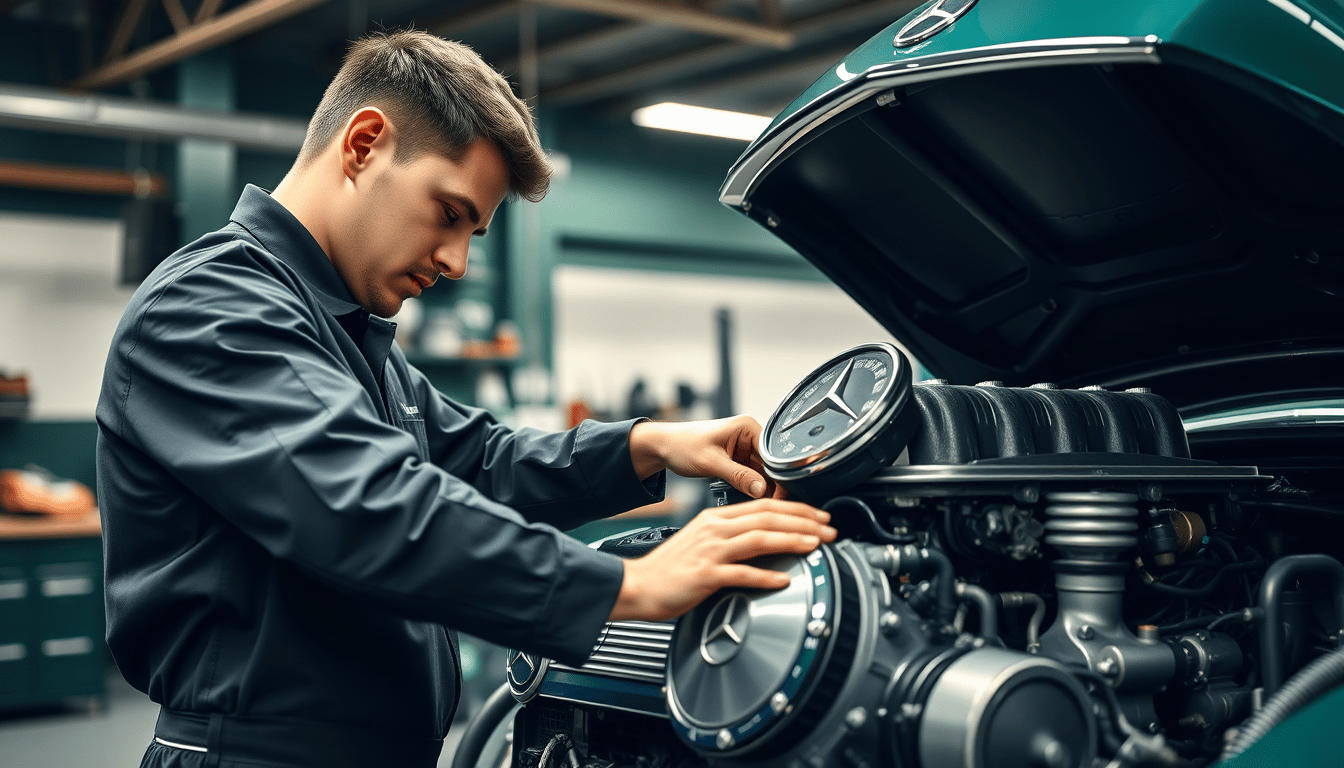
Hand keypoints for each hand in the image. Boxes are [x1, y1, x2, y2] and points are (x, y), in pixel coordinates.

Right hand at [608, 498, 835, 621]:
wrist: (638, 585)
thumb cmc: (670, 569)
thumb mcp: (702, 541)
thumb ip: (731, 536)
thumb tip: (764, 539)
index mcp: (715, 518)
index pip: (763, 505)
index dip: (795, 509)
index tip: (818, 517)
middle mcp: (715, 529)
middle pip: (767, 517)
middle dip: (803, 521)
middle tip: (829, 529)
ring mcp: (710, 550)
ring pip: (759, 539)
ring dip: (792, 540)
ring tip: (816, 545)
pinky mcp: (706, 574)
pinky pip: (742, 573)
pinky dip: (766, 575)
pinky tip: (784, 578)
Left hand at [628, 416, 783, 498]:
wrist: (663, 447)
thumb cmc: (682, 445)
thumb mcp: (711, 462)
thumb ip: (739, 476)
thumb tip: (762, 490)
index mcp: (747, 427)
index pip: (774, 454)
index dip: (778, 476)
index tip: (779, 496)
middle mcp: (749, 436)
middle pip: (771, 465)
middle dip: (769, 485)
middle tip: (767, 505)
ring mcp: (744, 449)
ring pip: (762, 474)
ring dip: (759, 488)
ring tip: (753, 501)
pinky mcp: (738, 460)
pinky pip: (751, 477)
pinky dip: (749, 488)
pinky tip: (746, 496)